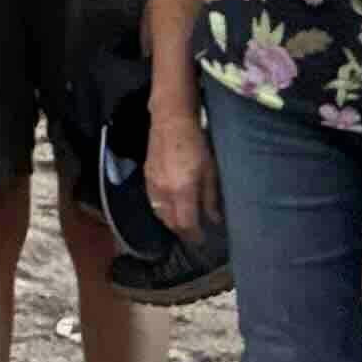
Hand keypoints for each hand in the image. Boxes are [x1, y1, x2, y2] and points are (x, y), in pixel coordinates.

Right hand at [146, 111, 216, 240]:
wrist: (171, 121)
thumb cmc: (195, 144)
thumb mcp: (210, 170)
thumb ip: (210, 197)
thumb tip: (214, 220)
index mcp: (182, 191)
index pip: (185, 224)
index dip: (194, 236)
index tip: (202, 240)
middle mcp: (164, 192)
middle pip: (171, 222)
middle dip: (182, 231)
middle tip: (194, 233)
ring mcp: (153, 185)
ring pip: (160, 213)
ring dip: (171, 222)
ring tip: (183, 222)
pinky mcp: (147, 177)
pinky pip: (153, 202)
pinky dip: (162, 209)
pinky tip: (170, 206)